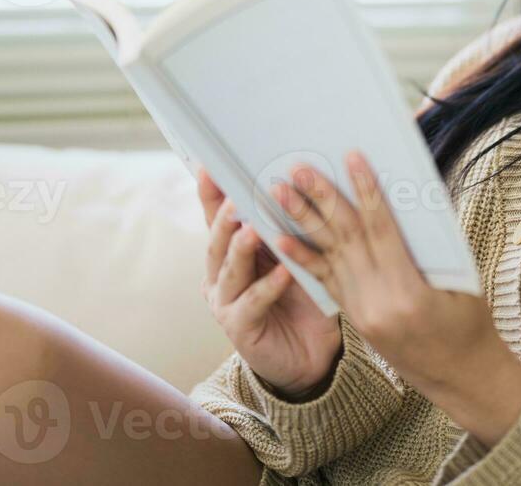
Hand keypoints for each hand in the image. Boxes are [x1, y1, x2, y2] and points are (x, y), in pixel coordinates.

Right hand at [197, 167, 343, 399]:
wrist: (311, 353)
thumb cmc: (302, 297)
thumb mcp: (294, 256)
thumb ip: (286, 229)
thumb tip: (293, 183)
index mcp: (231, 252)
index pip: (218, 218)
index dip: (211, 194)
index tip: (210, 168)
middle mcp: (221, 275)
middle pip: (217, 241)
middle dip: (224, 218)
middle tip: (235, 197)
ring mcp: (226, 302)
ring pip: (230, 270)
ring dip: (240, 248)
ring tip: (251, 229)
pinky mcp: (240, 328)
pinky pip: (252, 302)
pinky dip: (268, 286)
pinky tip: (283, 272)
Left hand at [269, 151, 520, 445]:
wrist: (461, 377)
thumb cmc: (470, 324)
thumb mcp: (461, 281)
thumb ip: (428, 245)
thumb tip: (403, 198)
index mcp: (409, 293)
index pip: (381, 230)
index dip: (366, 191)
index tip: (351, 158)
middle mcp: (377, 303)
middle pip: (346, 239)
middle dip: (321, 199)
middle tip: (299, 168)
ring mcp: (361, 313)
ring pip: (328, 256)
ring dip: (302, 221)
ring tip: (280, 192)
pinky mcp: (354, 318)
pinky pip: (325, 281)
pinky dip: (302, 256)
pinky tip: (281, 236)